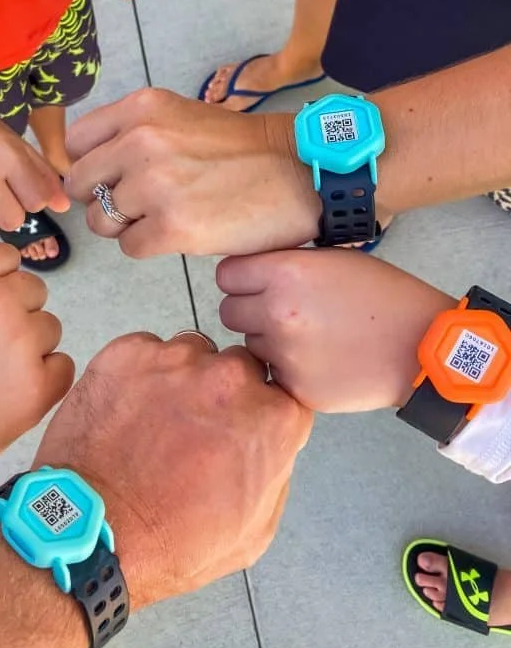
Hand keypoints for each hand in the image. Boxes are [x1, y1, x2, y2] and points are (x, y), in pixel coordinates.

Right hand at [0, 244, 73, 532]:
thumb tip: (6, 290)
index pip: (8, 257)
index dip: (1, 282)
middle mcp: (0, 304)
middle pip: (36, 291)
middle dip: (19, 314)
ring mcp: (23, 345)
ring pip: (51, 329)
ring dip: (32, 347)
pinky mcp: (40, 387)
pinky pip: (63, 366)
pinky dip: (44, 380)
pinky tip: (9, 396)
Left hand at [35, 330, 311, 608]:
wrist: (91, 532)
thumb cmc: (171, 541)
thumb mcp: (254, 529)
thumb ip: (275, 469)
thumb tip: (271, 440)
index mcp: (272, 419)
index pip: (281, 391)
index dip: (259, 411)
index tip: (239, 430)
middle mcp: (230, 377)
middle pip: (237, 367)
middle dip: (221, 393)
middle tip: (191, 431)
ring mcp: (177, 359)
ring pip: (191, 354)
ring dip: (179, 379)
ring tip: (153, 422)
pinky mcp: (129, 352)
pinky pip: (145, 351)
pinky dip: (138, 373)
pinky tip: (125, 411)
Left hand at [66, 87, 319, 256]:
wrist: (297, 172)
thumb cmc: (240, 149)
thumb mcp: (178, 116)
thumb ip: (131, 133)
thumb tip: (88, 168)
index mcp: (141, 109)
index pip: (76, 143)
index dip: (90, 165)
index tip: (110, 177)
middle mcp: (141, 141)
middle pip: (79, 183)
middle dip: (101, 199)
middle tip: (137, 204)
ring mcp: (155, 186)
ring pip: (100, 220)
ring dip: (125, 226)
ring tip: (163, 216)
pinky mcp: (171, 227)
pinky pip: (129, 247)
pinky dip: (149, 245)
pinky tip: (179, 232)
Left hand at [218, 248, 452, 412]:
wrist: (422, 345)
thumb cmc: (382, 295)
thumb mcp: (333, 260)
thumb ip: (286, 263)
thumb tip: (250, 270)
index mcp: (284, 274)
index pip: (226, 275)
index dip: (241, 277)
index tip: (253, 281)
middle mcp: (277, 314)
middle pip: (228, 311)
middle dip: (249, 309)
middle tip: (280, 310)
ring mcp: (285, 355)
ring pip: (250, 343)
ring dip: (268, 339)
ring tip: (309, 335)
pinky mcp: (296, 387)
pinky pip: (273, 373)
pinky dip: (289, 368)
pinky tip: (319, 359)